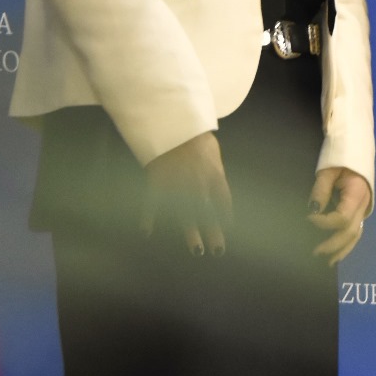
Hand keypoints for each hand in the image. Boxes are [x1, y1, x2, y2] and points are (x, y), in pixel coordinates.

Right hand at [143, 132, 231, 255]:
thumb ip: (215, 168)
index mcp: (215, 177)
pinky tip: (146, 233)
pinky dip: (147, 218)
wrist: (172, 125)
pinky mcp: (157, 184)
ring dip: (192, 235)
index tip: (229, 229)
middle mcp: (199, 187)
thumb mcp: (213, 151)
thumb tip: (216, 178)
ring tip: (197, 251)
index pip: (224, 202)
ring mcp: (177, 188)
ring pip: (186, 216)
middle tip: (218, 251)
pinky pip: (151, 205)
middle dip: (214, 233)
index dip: (227, 216)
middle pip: (208, 215)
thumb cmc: (195, 134)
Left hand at [308, 168, 372, 263]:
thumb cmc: (340, 159)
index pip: (342, 217)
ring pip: (355, 236)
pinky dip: (345, 244)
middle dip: (333, 244)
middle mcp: (362, 206)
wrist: (355, 152)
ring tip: (327, 263)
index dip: (325, 222)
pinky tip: (335, 254)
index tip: (308, 218)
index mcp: (357, 194)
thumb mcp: (327, 171)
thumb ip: (320, 191)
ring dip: (341, 250)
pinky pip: (354, 232)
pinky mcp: (358, 212)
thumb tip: (313, 211)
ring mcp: (362, 210)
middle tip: (314, 252)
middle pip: (350, 232)